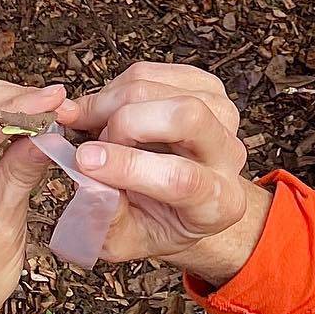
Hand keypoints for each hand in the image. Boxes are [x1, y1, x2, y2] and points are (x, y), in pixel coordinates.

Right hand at [58, 62, 271, 286]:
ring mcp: (221, 113)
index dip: (129, 167)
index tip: (84, 160)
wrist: (180, 200)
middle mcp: (229, 153)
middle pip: (185, 115)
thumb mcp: (125, 241)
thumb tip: (85, 179)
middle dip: (124, 123)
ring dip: (111, 103)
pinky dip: (115, 87)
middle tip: (89, 144)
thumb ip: (105, 219)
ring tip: (92, 129)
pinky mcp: (205, 85)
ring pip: (160, 87)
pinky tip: (105, 112)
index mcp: (219, 203)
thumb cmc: (155, 221)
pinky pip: (151, 72)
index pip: (181, 178)